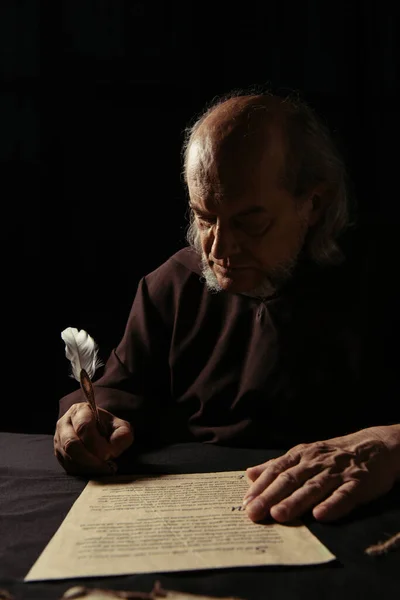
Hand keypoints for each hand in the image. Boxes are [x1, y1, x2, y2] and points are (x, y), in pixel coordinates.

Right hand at [54, 402, 133, 474]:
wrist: (98, 431)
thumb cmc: (108, 428)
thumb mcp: (120, 426)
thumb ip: (122, 435)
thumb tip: (113, 449)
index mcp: (80, 411)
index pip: (84, 427)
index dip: (96, 443)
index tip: (109, 454)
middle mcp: (65, 424)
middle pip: (71, 444)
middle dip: (90, 459)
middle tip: (106, 467)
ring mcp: (58, 440)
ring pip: (68, 457)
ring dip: (88, 467)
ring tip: (104, 469)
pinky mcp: (58, 454)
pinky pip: (67, 466)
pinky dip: (83, 472)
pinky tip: (96, 471)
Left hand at [243, 428, 395, 522]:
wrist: (374, 445)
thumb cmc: (333, 454)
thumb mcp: (304, 454)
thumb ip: (277, 465)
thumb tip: (250, 473)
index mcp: (302, 455)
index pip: (277, 470)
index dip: (261, 486)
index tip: (246, 501)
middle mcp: (316, 462)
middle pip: (290, 479)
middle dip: (271, 496)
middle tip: (254, 513)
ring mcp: (337, 473)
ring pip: (313, 487)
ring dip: (295, 501)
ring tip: (279, 515)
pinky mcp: (358, 483)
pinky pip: (344, 495)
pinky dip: (332, 505)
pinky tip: (320, 516)